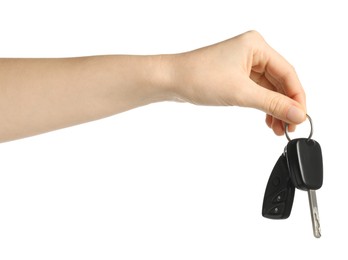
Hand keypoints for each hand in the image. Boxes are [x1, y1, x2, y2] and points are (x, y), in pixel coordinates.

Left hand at [169, 30, 305, 134]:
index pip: (288, 73)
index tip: (301, 118)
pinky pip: (256, 91)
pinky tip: (267, 119)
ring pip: (268, 88)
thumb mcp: (240, 93)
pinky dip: (262, 105)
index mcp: (256, 46)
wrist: (171, 80)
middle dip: (284, 106)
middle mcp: (252, 52)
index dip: (296, 98)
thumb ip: (272, 104)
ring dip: (274, 108)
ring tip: (277, 128)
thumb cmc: (198, 78)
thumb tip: (297, 114)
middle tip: (289, 127)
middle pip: (279, 81)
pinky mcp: (235, 75)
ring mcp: (243, 64)